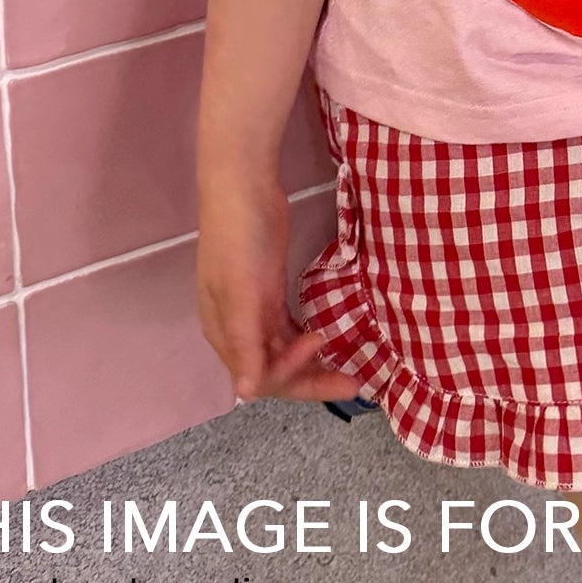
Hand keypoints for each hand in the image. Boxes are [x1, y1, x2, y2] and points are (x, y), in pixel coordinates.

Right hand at [195, 174, 364, 404]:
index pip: (261, 376)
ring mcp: (253, 311)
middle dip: (312, 379)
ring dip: (311, 363)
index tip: (320, 342)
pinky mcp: (269, 292)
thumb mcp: (240, 292)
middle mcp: (237, 331)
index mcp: (225, 335)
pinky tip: (324, 340)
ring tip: (347, 371)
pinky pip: (287, 330)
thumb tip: (246, 394)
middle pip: (275, 369)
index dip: (293, 372)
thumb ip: (245, 342)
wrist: (244, 189)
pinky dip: (304, 340)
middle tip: (356, 384)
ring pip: (283, 352)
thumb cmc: (239, 241)